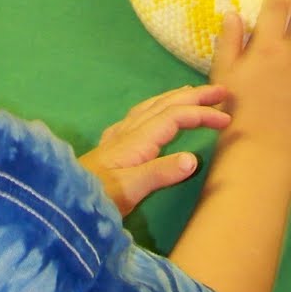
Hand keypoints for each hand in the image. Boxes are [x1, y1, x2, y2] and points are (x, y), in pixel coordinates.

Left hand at [78, 83, 231, 215]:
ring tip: (192, 95)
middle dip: (194, 96)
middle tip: (221, 91)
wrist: (64, 199)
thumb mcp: (131, 189)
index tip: (226, 118)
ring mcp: (119, 136)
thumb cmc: (98, 196)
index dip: (202, 114)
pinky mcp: (111, 145)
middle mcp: (129, 130)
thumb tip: (193, 158)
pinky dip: (154, 109)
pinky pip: (139, 117)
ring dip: (175, 98)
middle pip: (166, 104)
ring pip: (151, 107)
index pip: (176, 116)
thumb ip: (160, 173)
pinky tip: (152, 115)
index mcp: (138, 138)